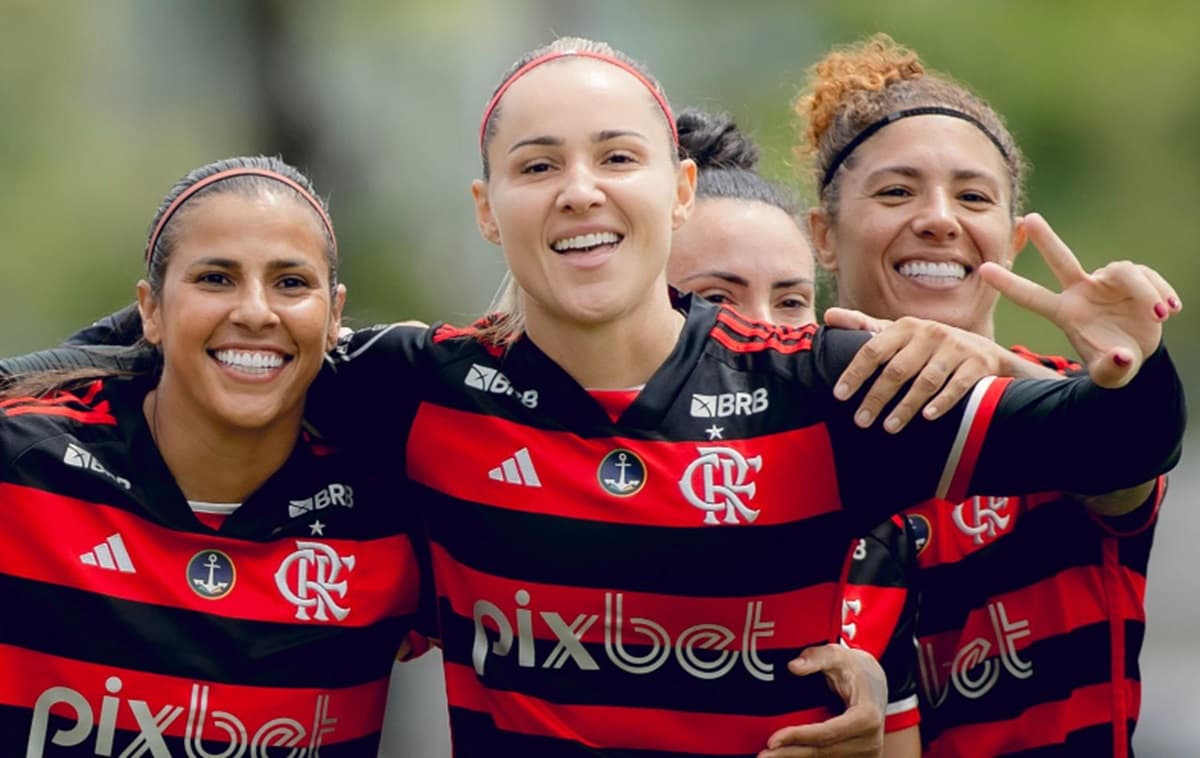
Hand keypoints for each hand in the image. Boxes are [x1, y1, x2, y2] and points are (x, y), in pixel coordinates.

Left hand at [759, 644, 885, 757]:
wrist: (876, 684)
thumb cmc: (855, 670)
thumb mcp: (837, 655)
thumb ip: (816, 657)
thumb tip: (793, 666)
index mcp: (866, 718)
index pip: (826, 733)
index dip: (798, 737)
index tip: (772, 740)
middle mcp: (869, 741)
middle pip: (822, 752)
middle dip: (789, 754)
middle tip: (762, 755)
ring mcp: (866, 753)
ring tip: (769, 757)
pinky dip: (806, 757)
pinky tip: (787, 755)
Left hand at [826, 309, 1061, 431]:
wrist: (986, 353)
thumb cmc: (931, 346)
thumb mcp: (900, 333)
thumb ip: (864, 326)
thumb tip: (828, 315)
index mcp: (906, 327)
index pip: (873, 349)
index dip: (855, 373)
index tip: (839, 395)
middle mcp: (930, 333)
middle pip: (896, 369)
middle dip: (876, 397)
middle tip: (861, 421)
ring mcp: (956, 348)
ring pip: (925, 381)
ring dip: (906, 406)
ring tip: (889, 427)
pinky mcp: (978, 363)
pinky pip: (957, 386)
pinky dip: (942, 402)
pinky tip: (927, 417)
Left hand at [981, 213, 1180, 387]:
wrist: (1136, 356)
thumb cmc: (1112, 364)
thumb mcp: (1110, 374)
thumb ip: (1112, 369)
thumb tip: (1121, 357)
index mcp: (1066, 313)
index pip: (1031, 297)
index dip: (1009, 284)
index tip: (982, 270)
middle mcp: (1082, 292)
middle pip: (1061, 260)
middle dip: (1047, 239)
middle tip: (1029, 218)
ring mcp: (1107, 284)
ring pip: (1124, 271)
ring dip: (1145, 291)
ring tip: (1160, 316)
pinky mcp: (1134, 280)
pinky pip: (1148, 277)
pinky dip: (1162, 292)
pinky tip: (1172, 310)